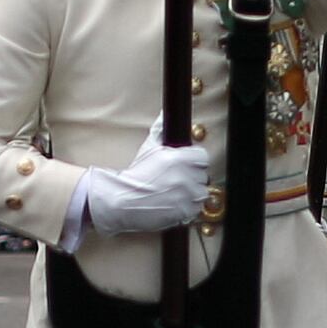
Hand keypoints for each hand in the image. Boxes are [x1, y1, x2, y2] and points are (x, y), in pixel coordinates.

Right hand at [70, 133, 215, 238]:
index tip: (185, 166)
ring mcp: (187, 196)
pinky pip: (196, 209)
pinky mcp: (185, 212)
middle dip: (192, 178)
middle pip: (203, 175)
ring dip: (192, 194)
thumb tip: (163, 114)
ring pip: (202, 193)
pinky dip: (188, 208)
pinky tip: (175, 204)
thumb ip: (160, 130)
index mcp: (180, 159)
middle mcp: (186, 177)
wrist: (123, 200)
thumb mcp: (148, 148)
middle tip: (177, 181)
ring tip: (176, 194)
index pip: (202, 157)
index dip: (193, 162)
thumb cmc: (136, 174)